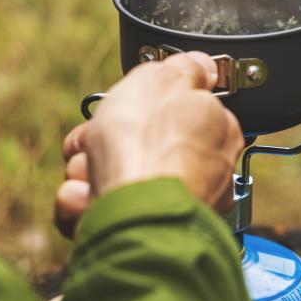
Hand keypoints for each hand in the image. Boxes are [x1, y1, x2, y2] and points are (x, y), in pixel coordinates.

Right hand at [54, 52, 243, 238]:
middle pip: (137, 146)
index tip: (120, 106)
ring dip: (87, 173)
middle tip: (92, 142)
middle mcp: (202, 174)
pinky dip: (83, 205)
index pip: (176, 112)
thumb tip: (202, 66)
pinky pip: (100, 212)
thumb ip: (185, 69)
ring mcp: (170, 206)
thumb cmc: (147, 147)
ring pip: (112, 178)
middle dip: (101, 142)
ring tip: (88, 176)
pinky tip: (85, 201)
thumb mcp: (164, 80)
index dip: (140, 105)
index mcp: (216, 132)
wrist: (131, 218)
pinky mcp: (138, 235)